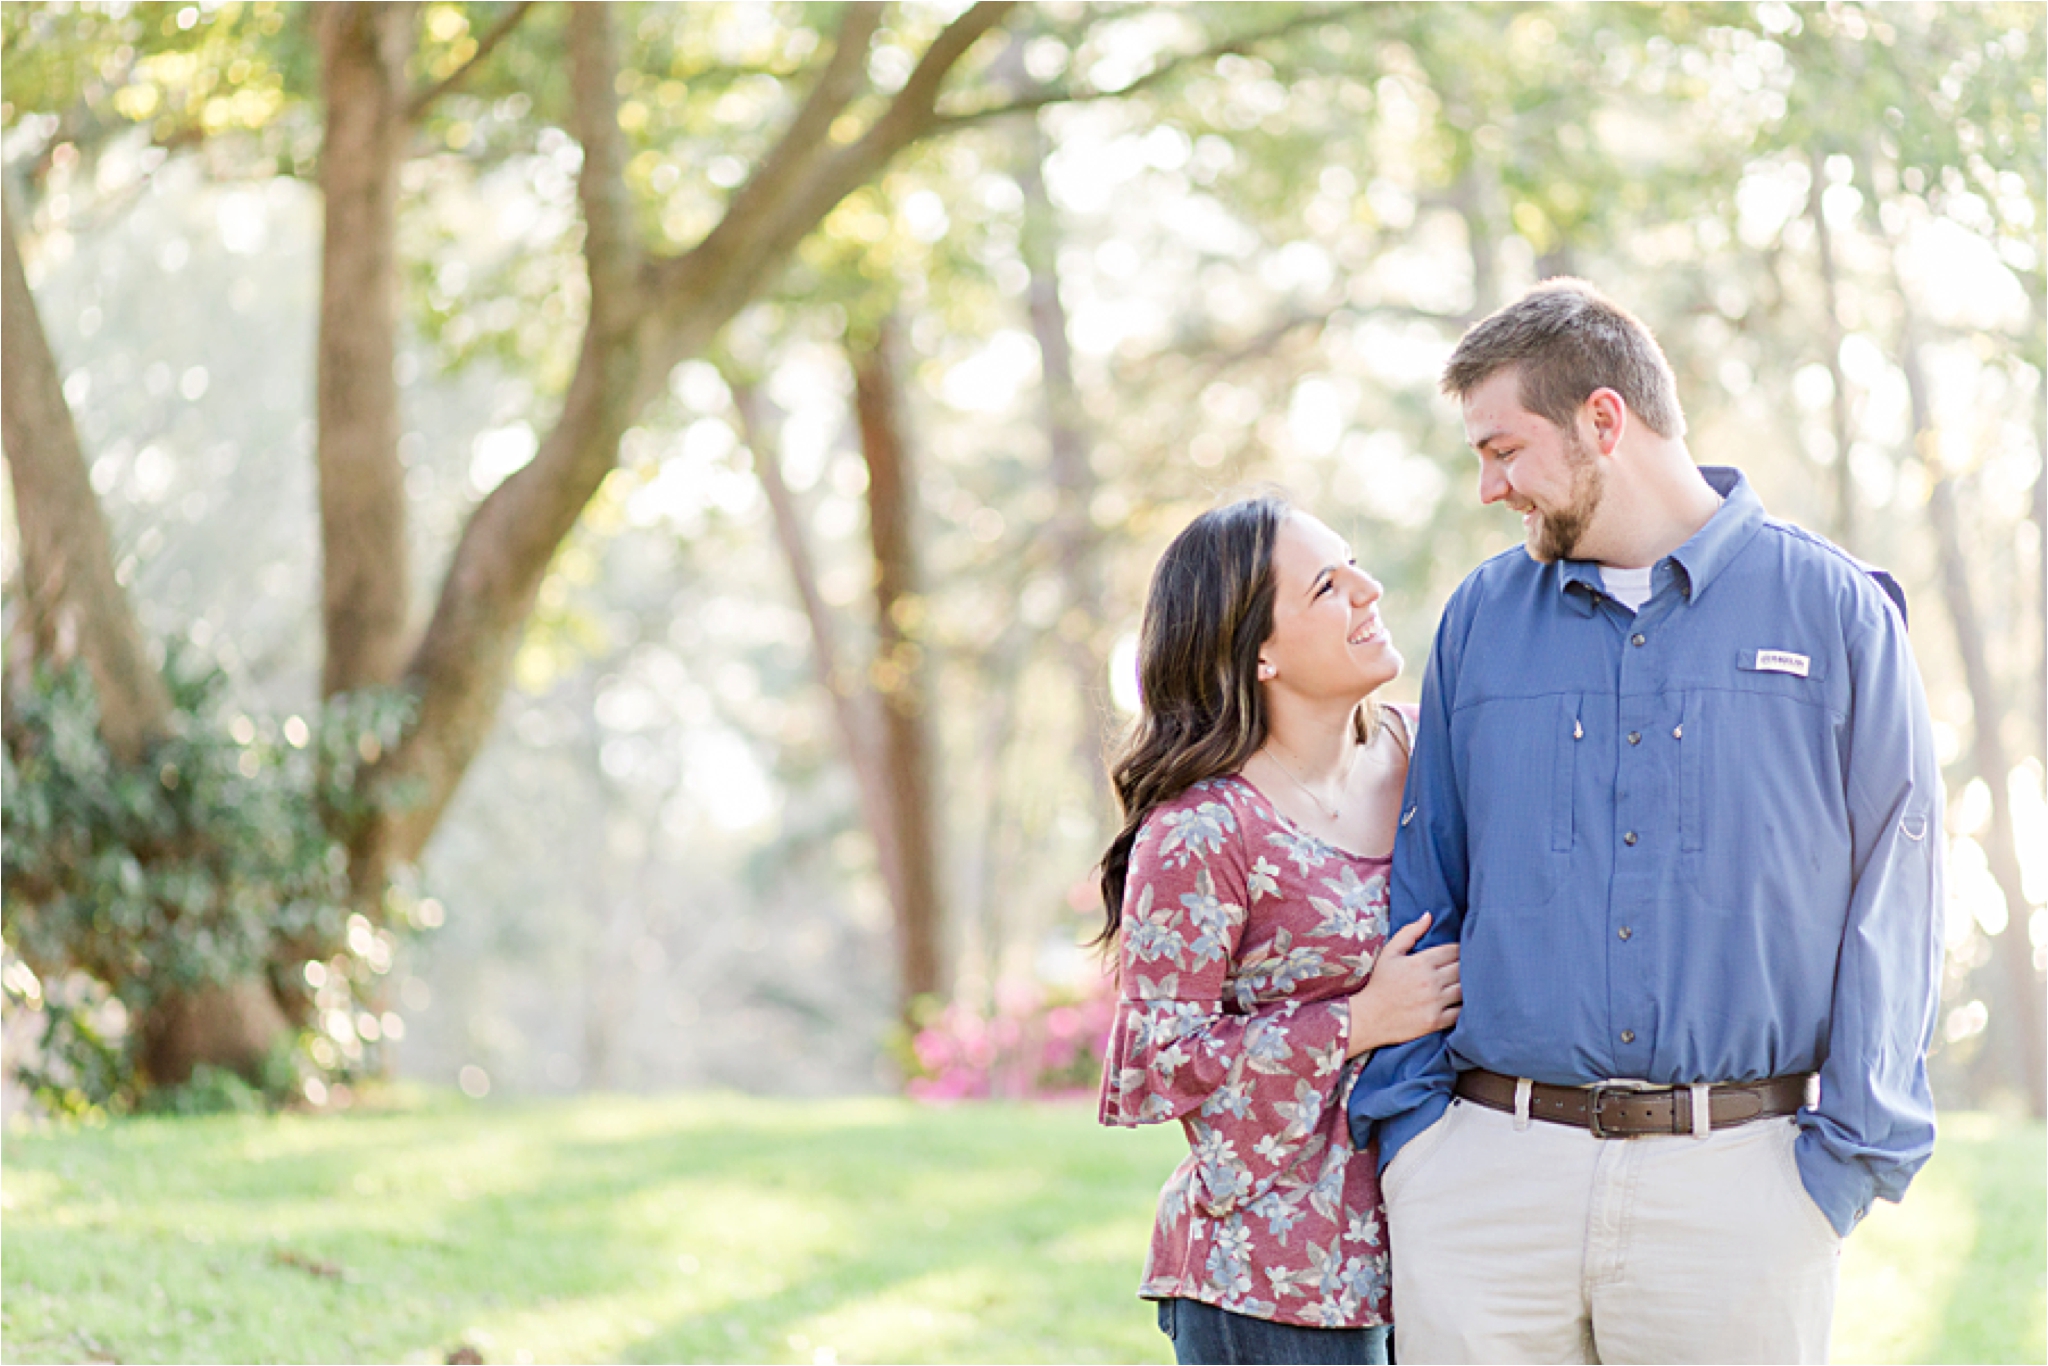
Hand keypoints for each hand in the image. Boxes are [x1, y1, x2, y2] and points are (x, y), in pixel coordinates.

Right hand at [1346, 912, 1460, 1058]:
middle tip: (1468, 967)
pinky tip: (1461, 1003)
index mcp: (1422, 962)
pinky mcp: (1436, 1021)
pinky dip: (1464, 1007)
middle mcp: (1431, 981)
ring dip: (1468, 986)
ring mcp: (1435, 1002)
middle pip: (1463, 969)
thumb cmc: (1380, 983)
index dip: (1460, 950)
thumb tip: (1428, 915)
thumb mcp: (1389, 953)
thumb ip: (1409, 932)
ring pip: (1465, 989)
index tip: (1459, 953)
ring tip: (1468, 984)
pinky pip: (1460, 1012)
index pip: (1454, 950)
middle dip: (1467, 966)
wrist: (1369, 1017)